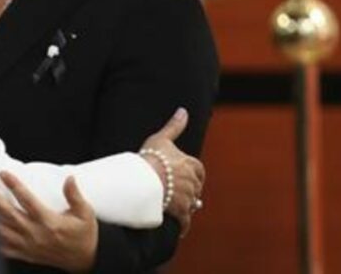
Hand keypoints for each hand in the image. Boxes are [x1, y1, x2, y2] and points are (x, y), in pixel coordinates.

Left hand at [0, 172, 96, 271]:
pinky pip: (4, 248)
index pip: (27, 200)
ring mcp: (28, 246)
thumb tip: (69, 178)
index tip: (3, 174)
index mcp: (49, 221)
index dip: (14, 185)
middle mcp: (36, 233)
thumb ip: (75, 196)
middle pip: (8, 214)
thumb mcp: (85, 214)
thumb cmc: (84, 235)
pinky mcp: (26, 254)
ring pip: (2, 231)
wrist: (85, 261)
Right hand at [140, 107, 205, 235]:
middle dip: (189, 192)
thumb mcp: (161, 138)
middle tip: (179, 194)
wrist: (142, 178)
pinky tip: (181, 229)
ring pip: (191, 205)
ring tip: (177, 209)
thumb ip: (174, 126)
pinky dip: (184, 226)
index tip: (186, 179)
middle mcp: (193, 182)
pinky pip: (185, 221)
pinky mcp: (180, 211)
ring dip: (186, 207)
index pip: (199, 172)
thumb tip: (183, 111)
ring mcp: (187, 197)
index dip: (193, 176)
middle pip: (195, 189)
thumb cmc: (150, 157)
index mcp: (192, 165)